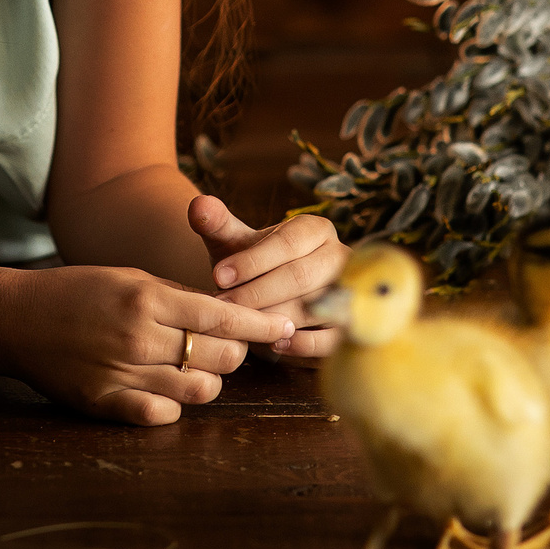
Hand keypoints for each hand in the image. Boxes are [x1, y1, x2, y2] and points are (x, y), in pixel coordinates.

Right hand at [0, 264, 294, 426]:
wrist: (14, 319)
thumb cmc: (75, 290)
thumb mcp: (128, 276)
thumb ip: (175, 296)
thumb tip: (225, 312)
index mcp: (146, 298)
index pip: (223, 314)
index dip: (261, 323)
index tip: (286, 325)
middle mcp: (139, 337)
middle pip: (220, 356)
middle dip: (235, 351)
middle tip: (228, 344)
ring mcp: (122, 374)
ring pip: (199, 391)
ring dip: (208, 380)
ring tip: (196, 367)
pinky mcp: (105, 404)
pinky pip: (162, 416)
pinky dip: (174, 406)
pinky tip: (167, 389)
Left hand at [189, 195, 348, 360]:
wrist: (270, 296)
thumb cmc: (252, 267)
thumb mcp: (233, 244)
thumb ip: (216, 223)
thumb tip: (198, 205)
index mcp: (315, 229)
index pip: (287, 242)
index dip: (251, 261)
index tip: (217, 277)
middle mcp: (340, 257)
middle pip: (302, 275)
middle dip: (258, 293)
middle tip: (224, 307)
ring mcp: (351, 292)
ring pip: (316, 307)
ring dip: (275, 319)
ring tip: (242, 326)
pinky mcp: (351, 326)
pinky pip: (332, 337)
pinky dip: (303, 343)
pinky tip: (273, 343)